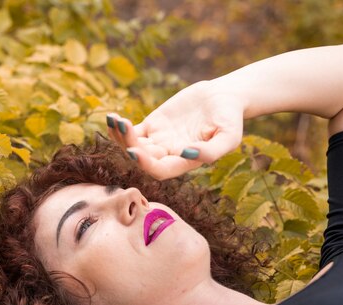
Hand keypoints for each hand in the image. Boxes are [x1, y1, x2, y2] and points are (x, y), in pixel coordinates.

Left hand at [107, 81, 243, 179]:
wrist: (225, 96)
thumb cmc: (231, 118)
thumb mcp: (229, 136)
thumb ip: (211, 151)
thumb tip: (187, 154)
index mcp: (184, 163)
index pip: (159, 170)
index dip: (145, 164)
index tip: (134, 150)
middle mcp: (168, 155)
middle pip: (142, 158)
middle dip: (130, 144)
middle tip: (124, 126)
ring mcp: (159, 140)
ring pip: (133, 144)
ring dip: (121, 136)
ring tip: (115, 120)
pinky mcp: (153, 125)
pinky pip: (132, 130)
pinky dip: (120, 127)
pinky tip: (112, 118)